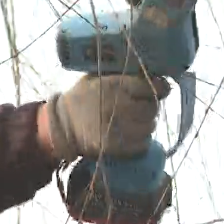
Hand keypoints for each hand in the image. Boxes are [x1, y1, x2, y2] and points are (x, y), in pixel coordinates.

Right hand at [42, 74, 169, 160]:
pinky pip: (142, 144)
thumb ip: (124, 75)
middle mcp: (118, 106)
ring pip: (149, 126)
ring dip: (146, 123)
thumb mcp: (99, 77)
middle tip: (142, 106)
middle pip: (152, 108)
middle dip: (151, 106)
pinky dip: (141, 140)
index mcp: (114, 85)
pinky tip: (132, 134)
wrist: (62, 125)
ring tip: (135, 121)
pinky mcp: (116, 148)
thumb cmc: (83, 97)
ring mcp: (117, 129)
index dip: (159, 87)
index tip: (160, 88)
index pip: (148, 86)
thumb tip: (157, 78)